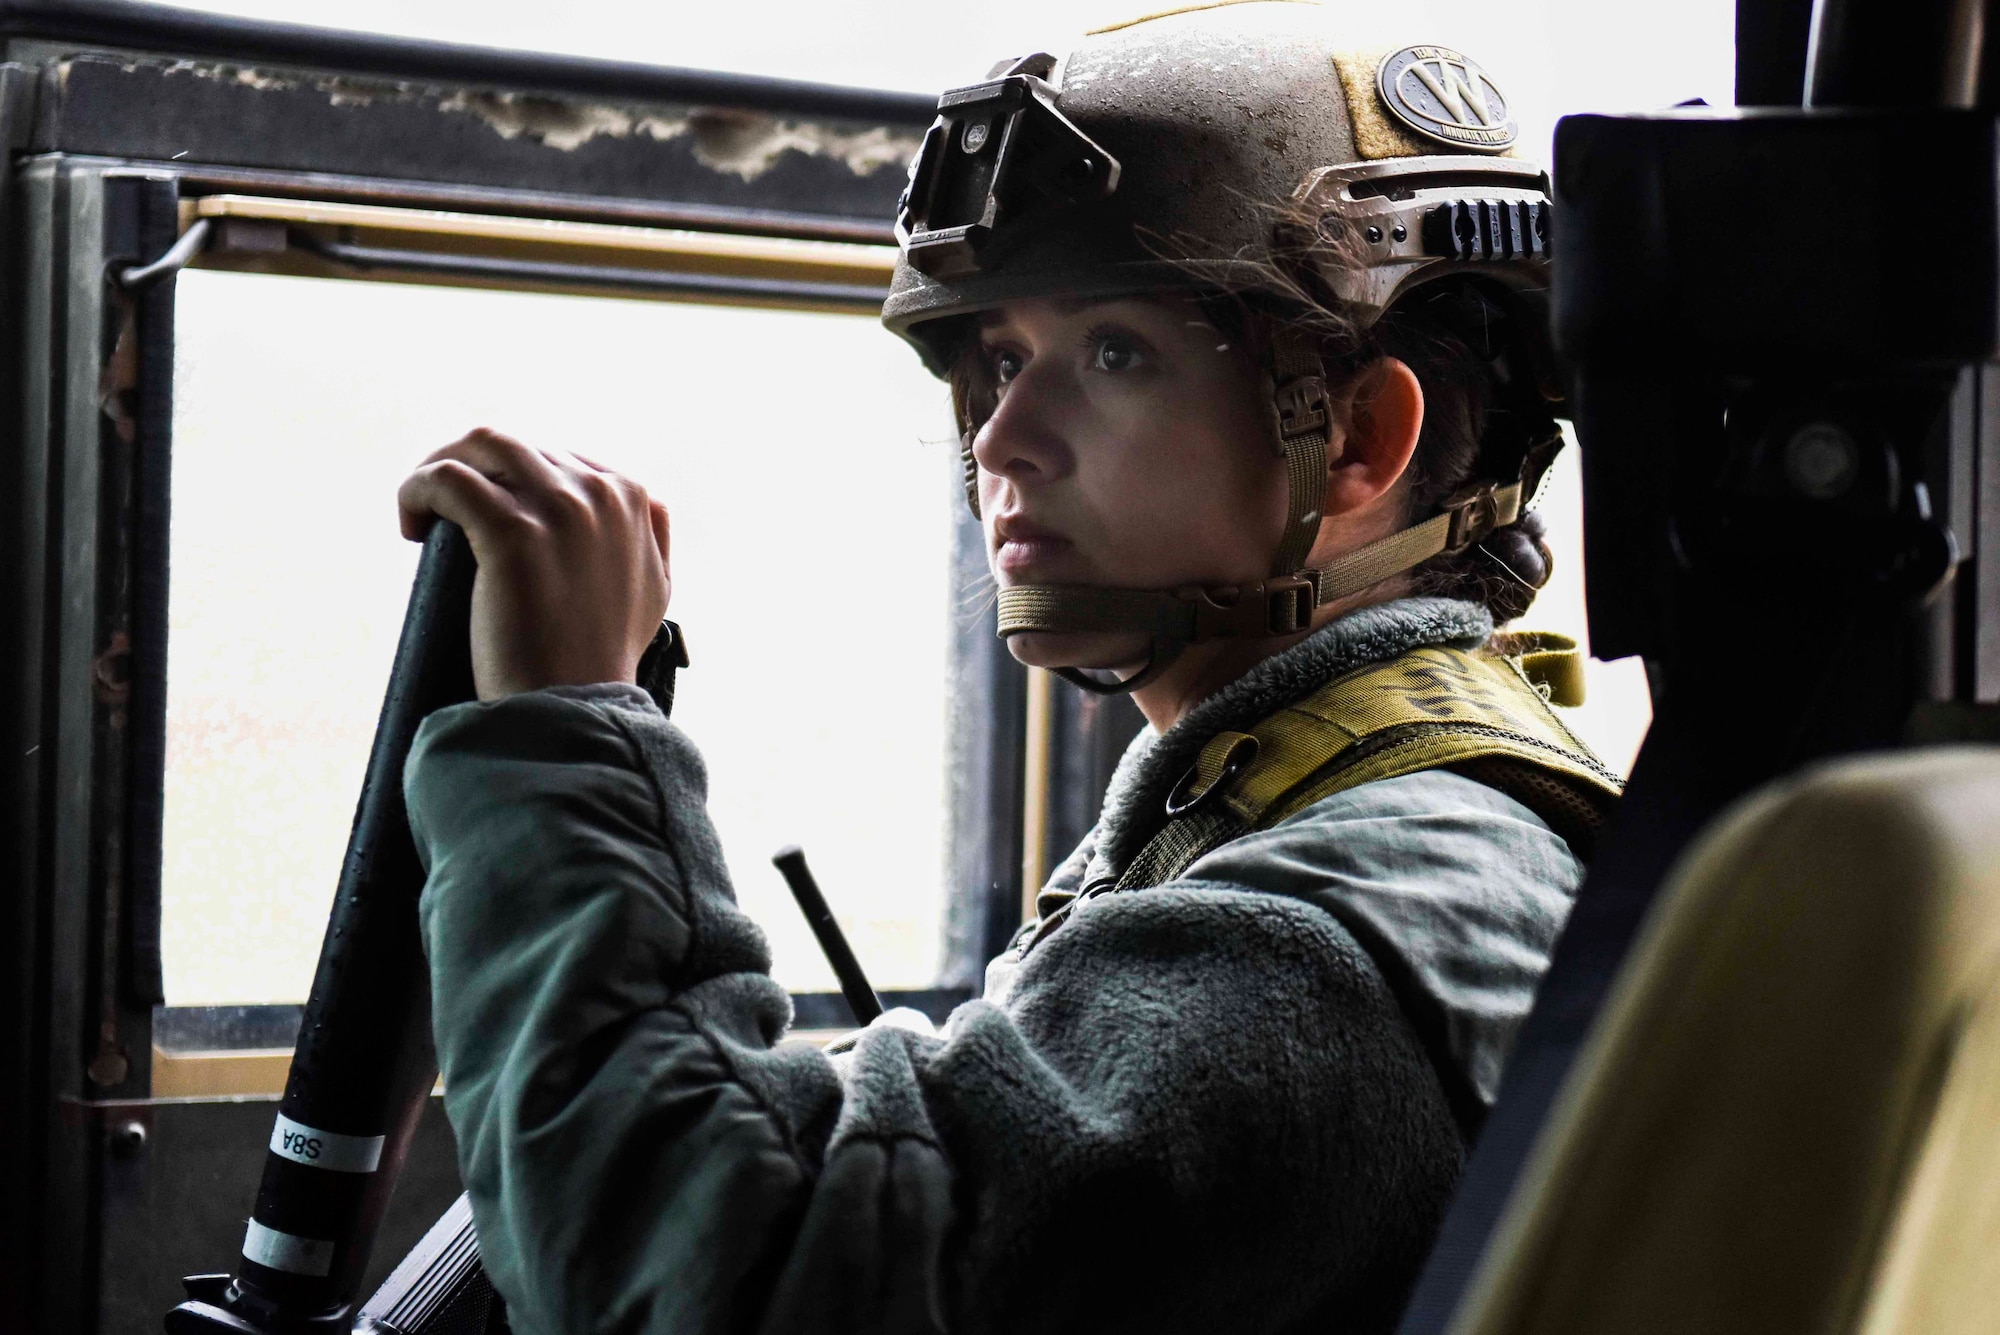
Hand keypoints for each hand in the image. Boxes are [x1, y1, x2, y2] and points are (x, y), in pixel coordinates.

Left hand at [398, 429, 670, 700]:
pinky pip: (446, 479)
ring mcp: (557, 507)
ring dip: (441, 464)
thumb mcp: (654, 587)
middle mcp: (599, 490)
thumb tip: (636, 511)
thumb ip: (651, 539)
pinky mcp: (510, 529)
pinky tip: (411, 523)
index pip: (557, 453)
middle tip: (444, 511)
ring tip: (423, 508)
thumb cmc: (602, 657)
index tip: (487, 511)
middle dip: (473, 467)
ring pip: (481, 445)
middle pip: (515, 445)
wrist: (576, 705)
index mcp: (632, 496)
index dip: (512, 476)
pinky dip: (417, 490)